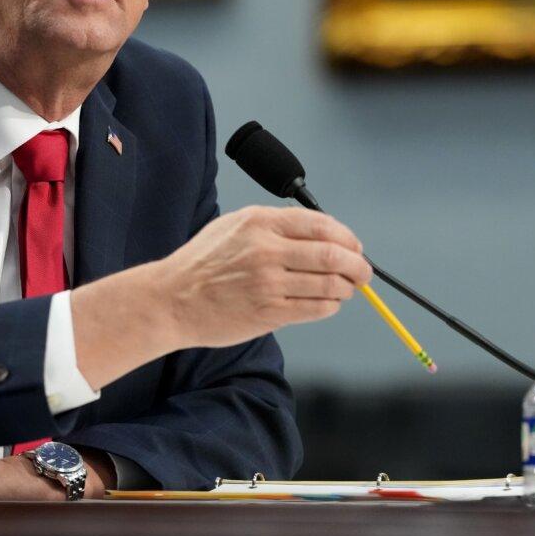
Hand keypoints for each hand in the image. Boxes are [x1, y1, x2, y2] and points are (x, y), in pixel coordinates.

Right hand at [162, 205, 371, 349]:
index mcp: (259, 222)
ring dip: (347, 288)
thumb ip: (272, 224)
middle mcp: (266, 250)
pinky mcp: (269, 313)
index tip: (353, 247)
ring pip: (330, 285)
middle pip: (334, 255)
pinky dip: (331, 306)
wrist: (172, 299)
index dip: (347, 237)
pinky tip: (327, 303)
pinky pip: (317, 308)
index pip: (322, 225)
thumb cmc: (201, 263)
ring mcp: (268, 283)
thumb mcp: (232, 226)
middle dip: (358, 265)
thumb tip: (319, 232)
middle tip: (362, 272)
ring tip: (346, 290)